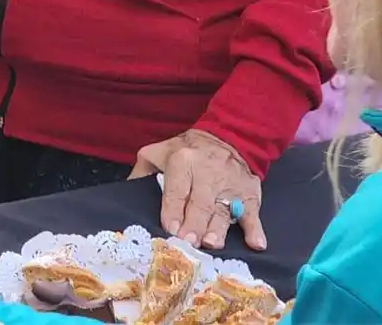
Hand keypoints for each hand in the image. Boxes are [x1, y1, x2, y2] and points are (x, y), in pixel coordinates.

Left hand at [130, 129, 264, 251]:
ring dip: (218, 228)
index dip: (173, 209)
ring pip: (224, 210)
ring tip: (212, 243)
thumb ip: (142, 172)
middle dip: (193, 224)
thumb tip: (125, 195)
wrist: (229, 136)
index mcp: (183, 161)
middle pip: (200, 202)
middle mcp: (208, 172)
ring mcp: (230, 184)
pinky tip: (256, 244)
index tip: (169, 228)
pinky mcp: (249, 193)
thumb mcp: (159, 152)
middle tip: (188, 243)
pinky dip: (255, 229)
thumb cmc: (187, 151)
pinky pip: (253, 212)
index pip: (176, 189)